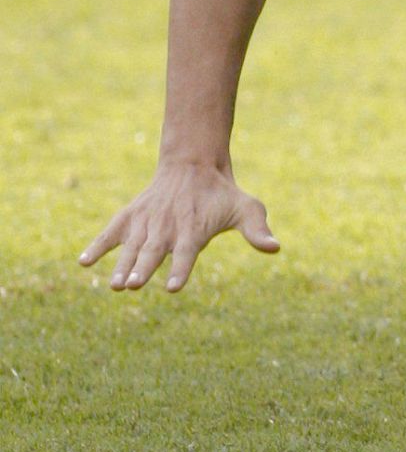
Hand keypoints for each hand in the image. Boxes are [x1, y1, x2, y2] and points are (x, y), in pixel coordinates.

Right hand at [78, 160, 278, 292]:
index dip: (180, 269)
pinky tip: (84, 262)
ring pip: (132, 246)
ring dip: (121, 264)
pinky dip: (98, 245)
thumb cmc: (222, 195)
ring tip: (114, 285)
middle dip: (144, 268)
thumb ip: (257, 229)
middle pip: (155, 251)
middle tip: (132, 286)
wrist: (194, 164)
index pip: (187, 252)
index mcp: (194, 227)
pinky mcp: (130, 217)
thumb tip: (276, 248)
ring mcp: (146, 221)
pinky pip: (110, 232)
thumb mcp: (246, 208)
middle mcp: (168, 225)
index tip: (173, 288)